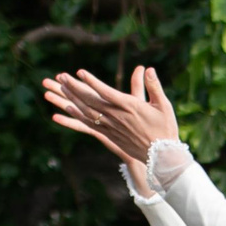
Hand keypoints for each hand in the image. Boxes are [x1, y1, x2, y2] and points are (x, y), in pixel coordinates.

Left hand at [44, 66, 185, 183]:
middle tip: (61, 76)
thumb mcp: (163, 105)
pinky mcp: (110, 135)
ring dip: (72, 99)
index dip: (92, 82)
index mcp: (130, 107)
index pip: (106, 92)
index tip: (80, 72)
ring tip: (60, 88)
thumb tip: (147, 69)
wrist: (161, 156)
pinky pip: (89, 124)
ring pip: (86, 111)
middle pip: (91, 100)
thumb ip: (154, 86)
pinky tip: (67, 108)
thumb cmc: (165, 129)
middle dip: (75, 87)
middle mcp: (117, 117)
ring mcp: (112, 127)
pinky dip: (76, 115)